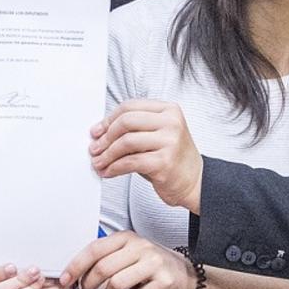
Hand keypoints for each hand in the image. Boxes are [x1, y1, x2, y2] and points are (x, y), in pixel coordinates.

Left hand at [62, 231, 195, 288]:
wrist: (185, 274)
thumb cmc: (151, 265)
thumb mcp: (128, 253)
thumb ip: (106, 256)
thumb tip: (76, 268)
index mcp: (127, 238)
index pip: (94, 249)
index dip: (76, 266)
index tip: (66, 279)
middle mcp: (141, 247)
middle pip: (103, 268)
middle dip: (89, 284)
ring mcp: (154, 264)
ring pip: (116, 283)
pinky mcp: (164, 282)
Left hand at [89, 99, 203, 213]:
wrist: (194, 181)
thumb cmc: (171, 158)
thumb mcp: (156, 135)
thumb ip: (133, 129)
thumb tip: (99, 133)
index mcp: (168, 109)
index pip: (130, 107)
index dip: (108, 119)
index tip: (96, 131)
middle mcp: (171, 122)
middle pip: (126, 121)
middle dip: (105, 137)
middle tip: (95, 148)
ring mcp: (170, 141)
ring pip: (126, 142)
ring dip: (107, 154)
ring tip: (99, 163)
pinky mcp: (164, 162)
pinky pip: (130, 162)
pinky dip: (115, 168)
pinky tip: (108, 172)